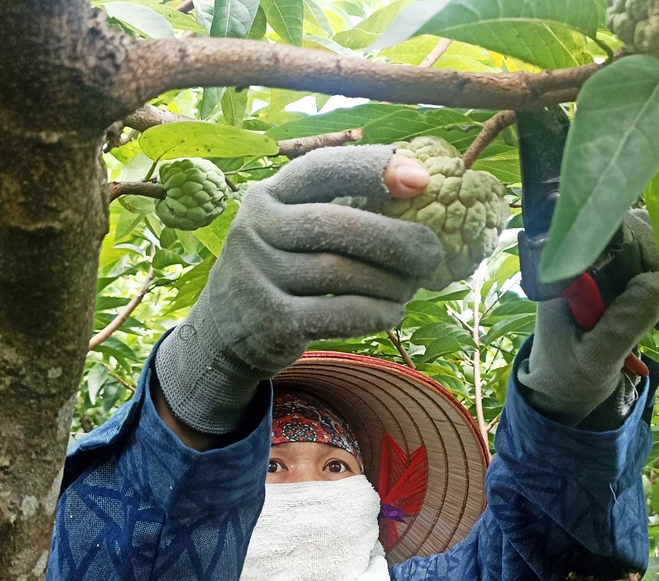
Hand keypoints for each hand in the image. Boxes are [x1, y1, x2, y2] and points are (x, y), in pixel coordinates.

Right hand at [156, 146, 442, 435]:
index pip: (322, 169)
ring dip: (392, 283)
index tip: (422, 180)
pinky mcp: (270, 321)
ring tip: (410, 288)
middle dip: (398, 240)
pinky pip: (340, 313)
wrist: (224, 334)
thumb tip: (423, 195)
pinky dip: (377, 313)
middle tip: (433, 253)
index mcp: (268, 195)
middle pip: (339, 226)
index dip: (373, 169)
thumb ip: (339, 211)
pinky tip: (393, 313)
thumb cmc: (282, 271)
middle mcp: (255, 229)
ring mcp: (257, 276)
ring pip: (344, 274)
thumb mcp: (292, 229)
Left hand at [517, 210, 658, 427]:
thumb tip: (657, 283)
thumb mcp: (593, 360)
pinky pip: (658, 271)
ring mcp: (605, 269)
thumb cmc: (567, 376)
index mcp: (566, 271)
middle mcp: (585, 260)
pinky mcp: (622, 281)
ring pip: (654, 251)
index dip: (646, 247)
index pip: (609, 231)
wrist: (563, 392)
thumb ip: (621, 326)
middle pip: (638, 236)